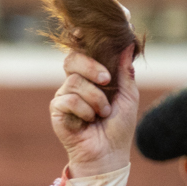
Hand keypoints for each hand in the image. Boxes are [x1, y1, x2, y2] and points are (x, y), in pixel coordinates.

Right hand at [49, 44, 138, 177]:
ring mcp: (64, 97)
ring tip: (103, 114)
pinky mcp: (57, 111)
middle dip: (91, 67)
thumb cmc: (119, 128)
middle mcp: (75, 85)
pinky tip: (89, 121)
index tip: (83, 31)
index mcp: (90, 78)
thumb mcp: (128, 97)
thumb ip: (125, 72)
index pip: (81, 53)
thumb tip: (129, 46)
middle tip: (106, 80)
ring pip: (75, 82)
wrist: (110, 154)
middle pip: (72, 60)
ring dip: (96, 99)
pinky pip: (69, 100)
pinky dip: (85, 111)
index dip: (80, 42)